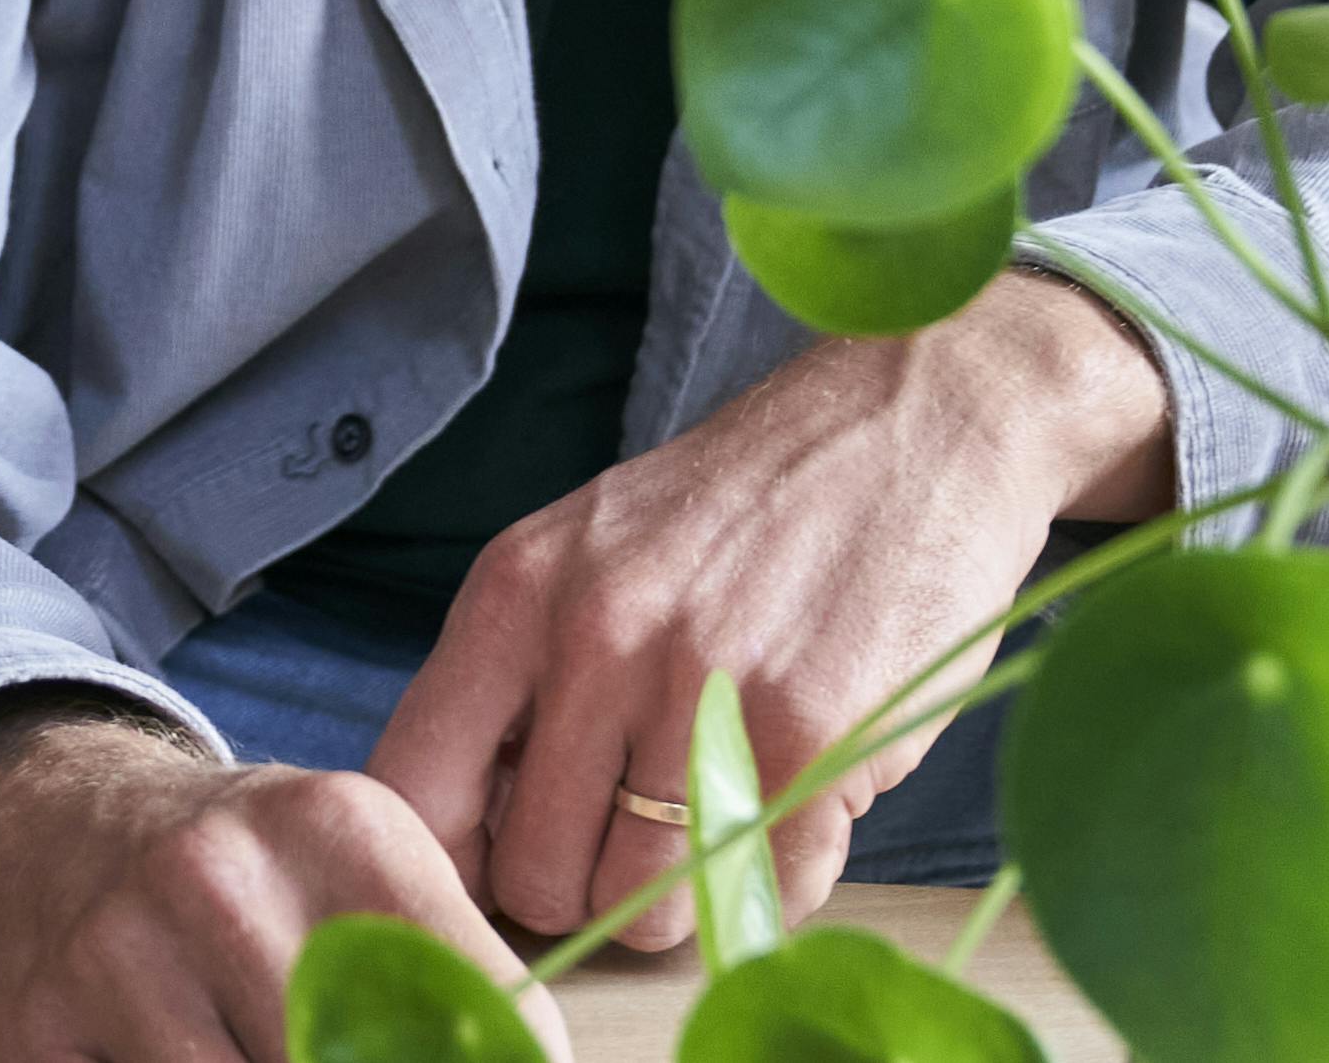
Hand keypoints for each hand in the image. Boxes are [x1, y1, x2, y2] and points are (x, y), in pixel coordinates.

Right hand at [0, 698, 565, 1062]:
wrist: (50, 822)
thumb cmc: (238, 874)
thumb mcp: (358, 872)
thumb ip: (451, 968)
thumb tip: (525, 1061)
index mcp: (331, 826)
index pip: (465, 1002)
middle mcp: (218, 876)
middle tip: (338, 1052)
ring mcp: (118, 951)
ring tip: (255, 1044)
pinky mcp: (37, 1025)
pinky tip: (168, 1051)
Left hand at [370, 271, 1171, 951]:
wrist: (915, 422)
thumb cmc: (747, 502)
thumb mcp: (592, 550)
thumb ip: (521, 674)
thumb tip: (471, 831)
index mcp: (520, 589)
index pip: (414, 785)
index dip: (448, 864)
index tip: (496, 873)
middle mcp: (597, 636)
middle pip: (536, 876)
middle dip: (586, 889)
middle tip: (640, 844)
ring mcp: (704, 689)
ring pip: (647, 906)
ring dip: (687, 895)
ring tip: (726, 814)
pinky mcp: (812, 735)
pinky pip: (767, 890)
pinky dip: (784, 876)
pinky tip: (804, 799)